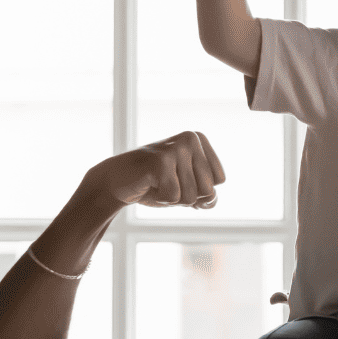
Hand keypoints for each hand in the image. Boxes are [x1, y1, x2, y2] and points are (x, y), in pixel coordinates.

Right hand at [88, 131, 225, 209]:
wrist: (117, 181)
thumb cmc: (155, 184)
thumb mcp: (187, 189)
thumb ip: (208, 197)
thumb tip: (210, 200)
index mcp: (199, 139)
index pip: (220, 180)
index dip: (200, 189)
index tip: (180, 178)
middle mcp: (190, 138)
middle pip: (208, 189)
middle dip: (188, 196)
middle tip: (167, 183)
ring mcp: (175, 148)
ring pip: (191, 196)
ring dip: (173, 199)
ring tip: (158, 183)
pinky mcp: (159, 161)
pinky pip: (174, 197)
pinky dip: (161, 199)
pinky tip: (149, 185)